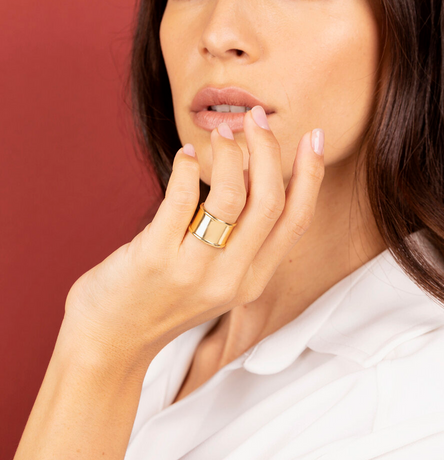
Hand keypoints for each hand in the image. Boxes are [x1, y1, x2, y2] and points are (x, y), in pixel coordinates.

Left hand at [61, 108, 324, 365]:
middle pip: (270, 201)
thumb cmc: (165, 296)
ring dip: (230, 154)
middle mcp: (232, 279)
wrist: (112, 339)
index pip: (297, 219)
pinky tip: (185, 156)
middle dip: (269, 150)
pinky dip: (187, 169)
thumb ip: (242, 236)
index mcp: (253, 280)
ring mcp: (194, 271)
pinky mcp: (155, 260)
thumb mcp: (219, 276)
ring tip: (221, 134)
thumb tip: (257, 170)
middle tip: (256, 119)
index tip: (315, 137)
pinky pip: (181, 200)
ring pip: (232, 198)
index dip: (311, 174)